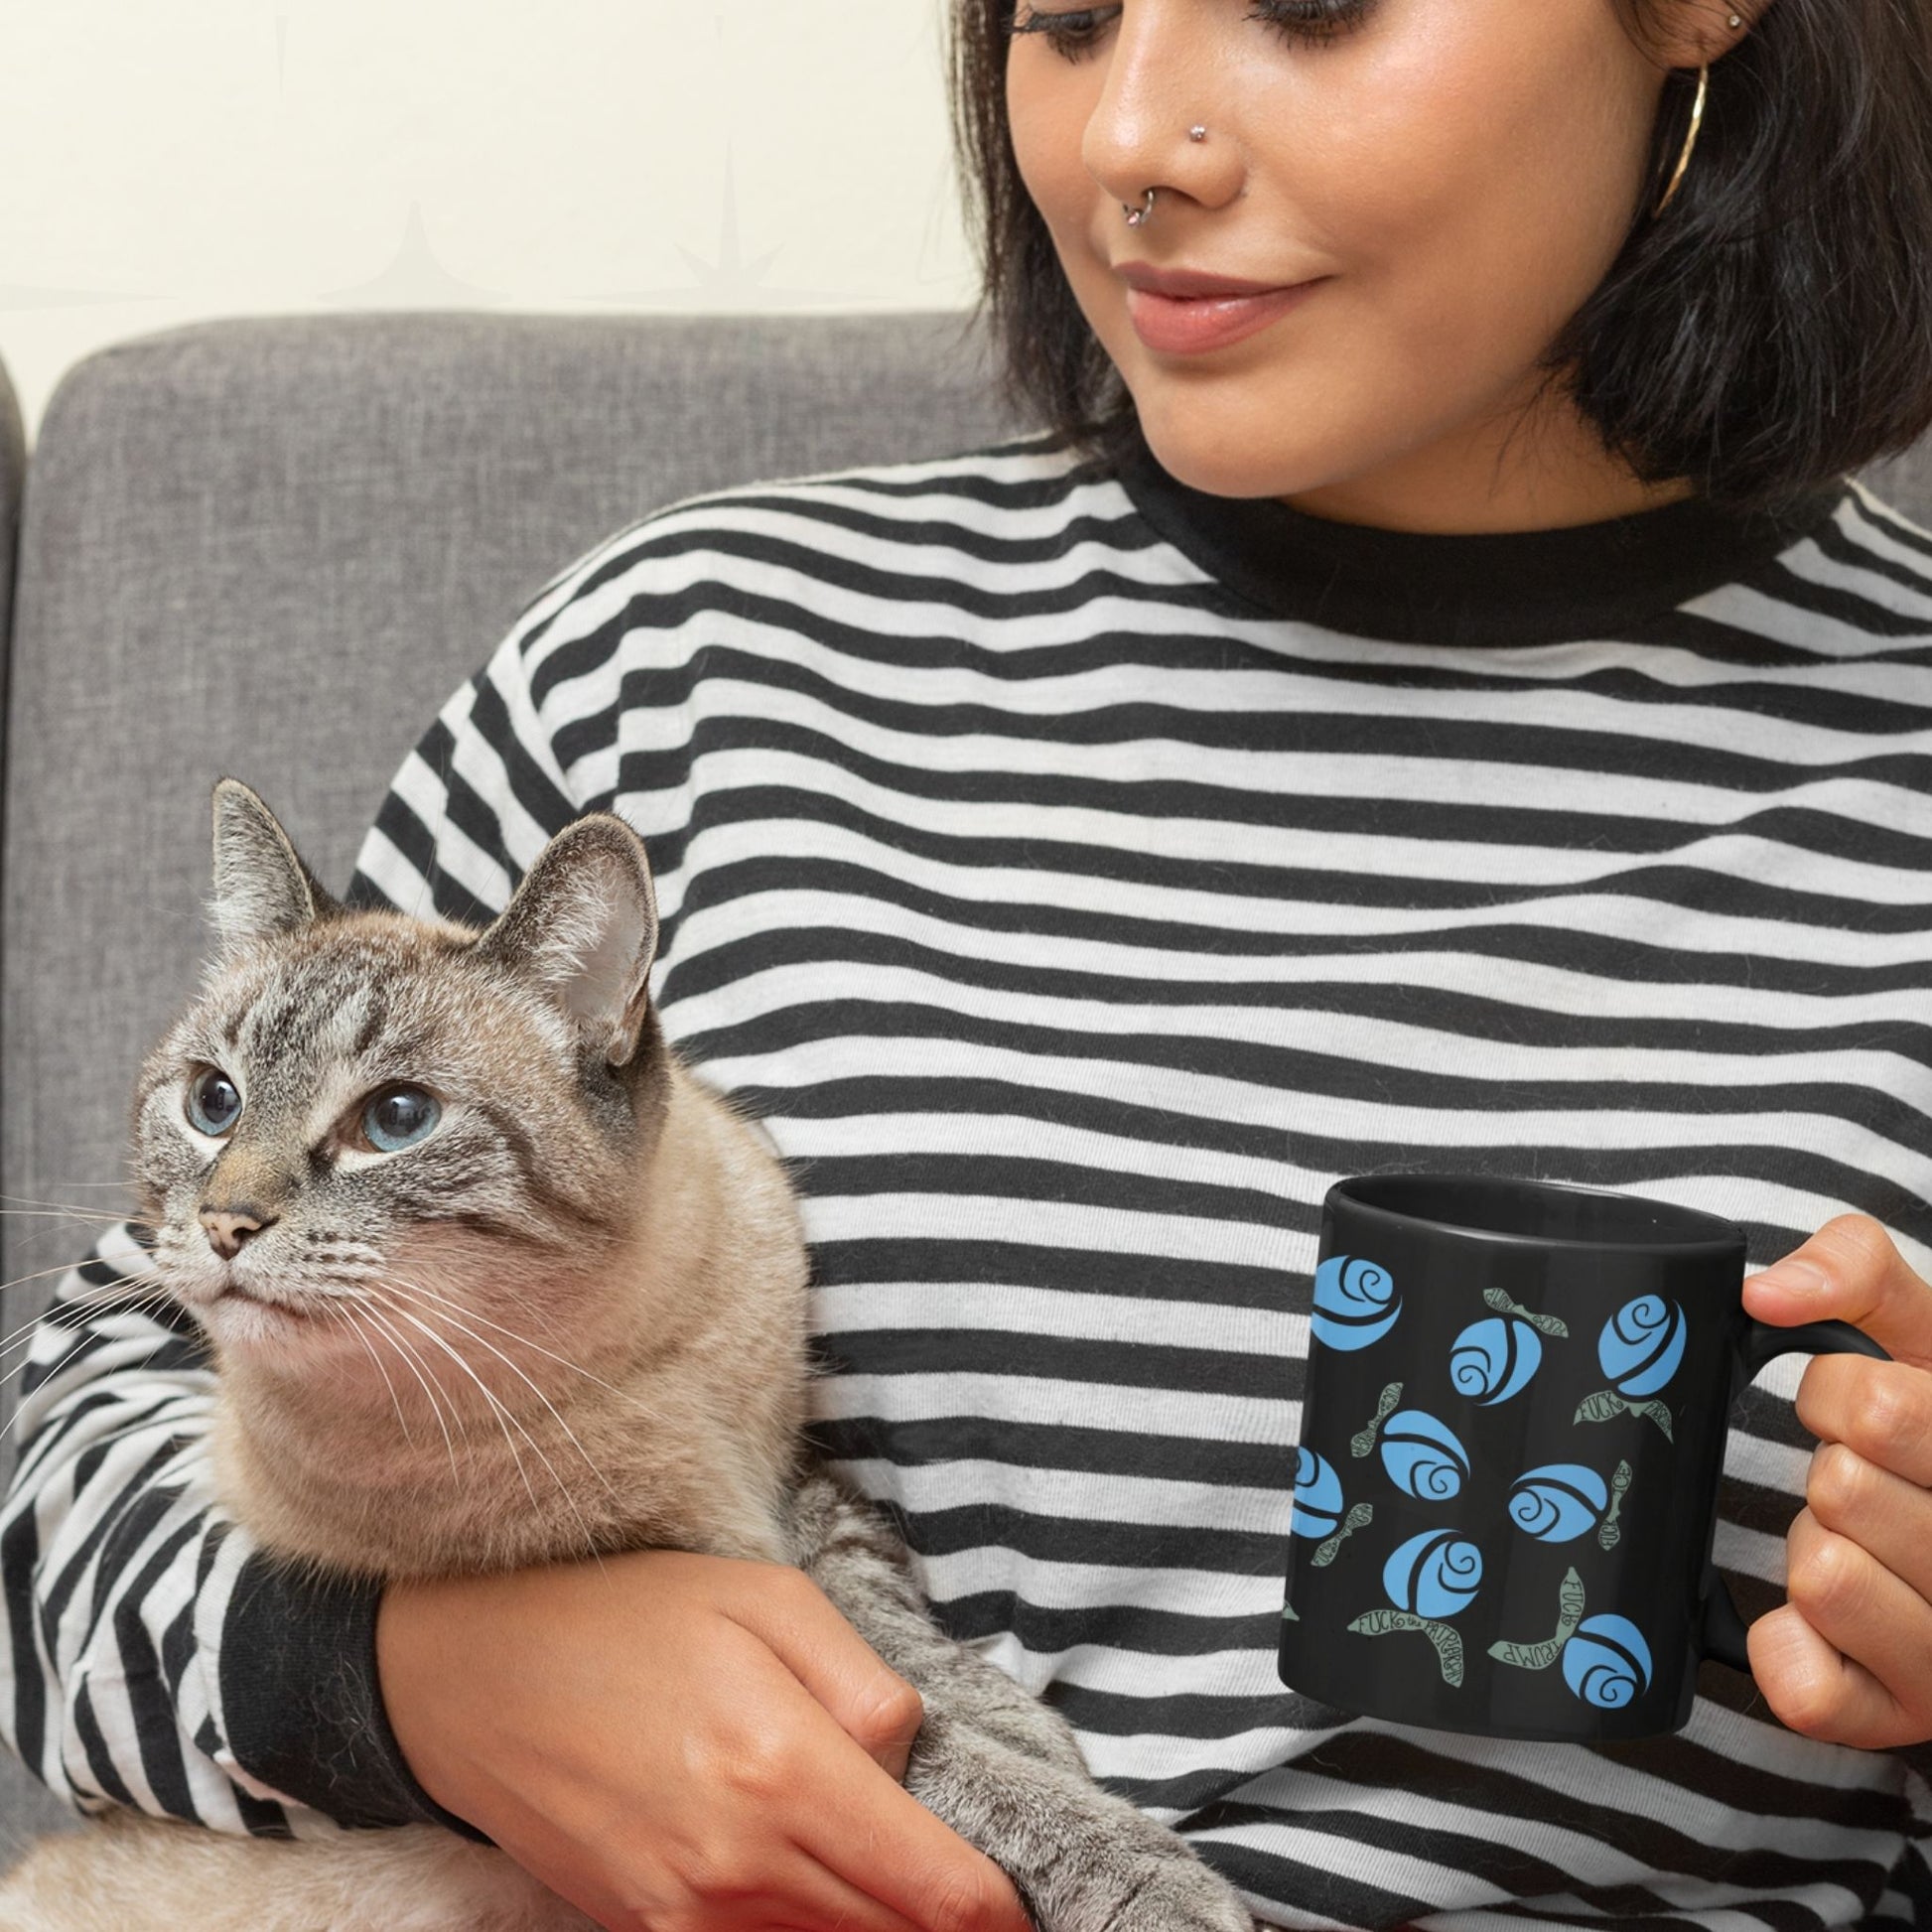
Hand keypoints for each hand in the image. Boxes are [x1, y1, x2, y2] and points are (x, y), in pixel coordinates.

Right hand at [376, 1548, 1034, 1931]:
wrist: (469, 1676)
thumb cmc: (626, 1616)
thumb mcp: (765, 1597)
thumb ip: (864, 1682)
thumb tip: (910, 1762)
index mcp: (786, 1770)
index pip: (936, 1893)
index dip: (998, 1916)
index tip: (1024, 1912)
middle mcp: (740, 1867)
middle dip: (944, 1925)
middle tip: (977, 1902)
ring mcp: (684, 1917)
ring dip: (877, 1929)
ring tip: (898, 1887)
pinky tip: (820, 1894)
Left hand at [1742, 1212, 1931, 1748]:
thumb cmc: (1927, 1434)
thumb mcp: (1917, 1332)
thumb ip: (1854, 1269)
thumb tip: (1767, 1291)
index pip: (1880, 1407)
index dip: (1838, 1394)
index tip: (1860, 1412)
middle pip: (1842, 1488)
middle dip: (1831, 1471)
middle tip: (1866, 1484)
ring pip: (1823, 1573)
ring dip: (1816, 1549)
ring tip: (1864, 1548)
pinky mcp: (1900, 1720)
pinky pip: (1803, 1685)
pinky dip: (1788, 1644)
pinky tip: (1826, 1622)